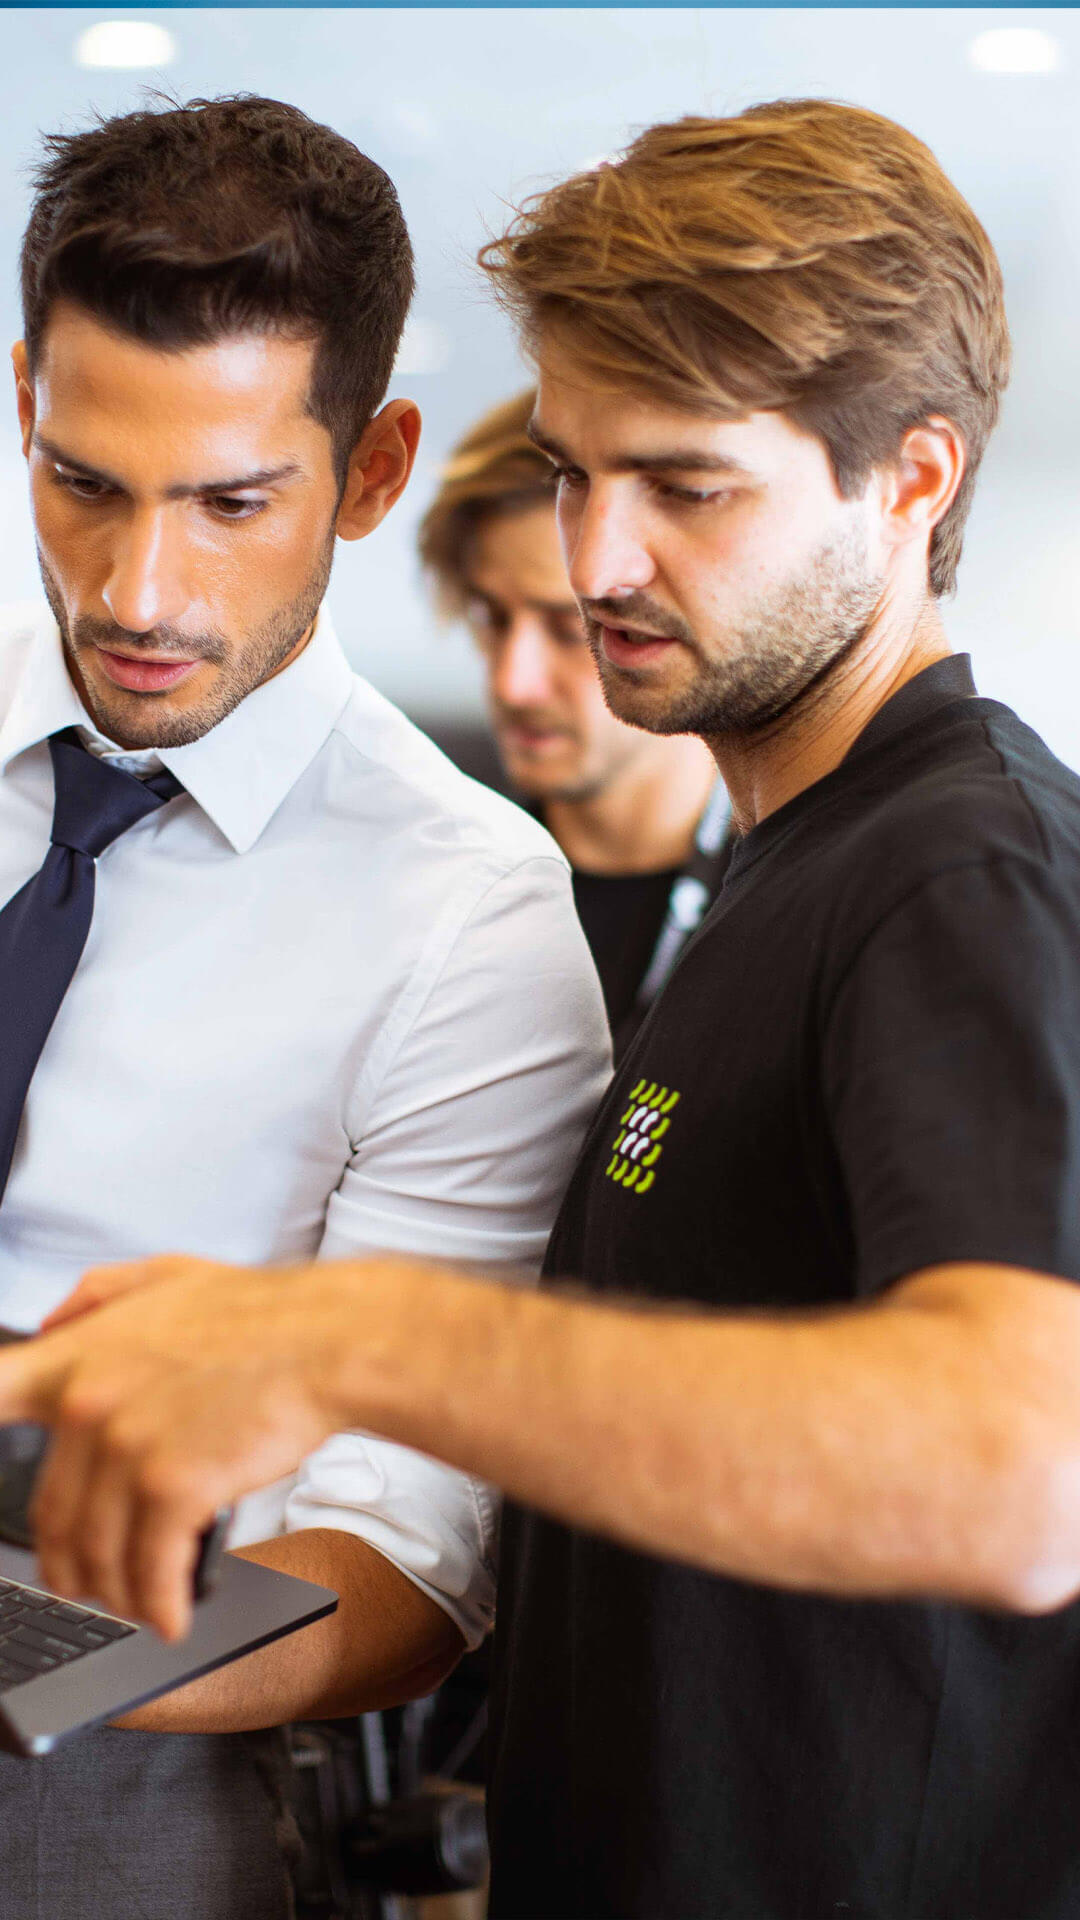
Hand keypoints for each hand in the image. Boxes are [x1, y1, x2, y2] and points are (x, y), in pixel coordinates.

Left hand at [0, 1256, 349, 1639]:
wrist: (325, 1340)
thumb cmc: (258, 1314)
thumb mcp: (165, 1278)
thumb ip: (97, 1297)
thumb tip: (50, 1323)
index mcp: (77, 1359)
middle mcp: (87, 1403)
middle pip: (49, 1519)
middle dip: (68, 1566)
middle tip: (88, 1583)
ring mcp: (126, 1448)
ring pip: (95, 1555)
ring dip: (116, 1595)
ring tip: (141, 1605)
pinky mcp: (172, 1488)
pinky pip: (149, 1572)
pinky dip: (159, 1607)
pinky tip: (172, 1617)